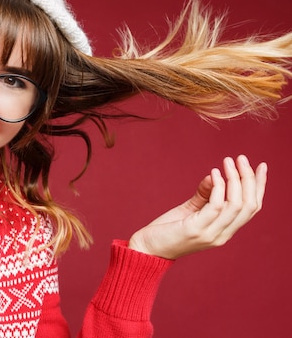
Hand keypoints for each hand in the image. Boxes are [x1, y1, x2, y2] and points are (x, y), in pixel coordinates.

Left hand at [128, 155, 265, 259]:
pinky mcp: (196, 230)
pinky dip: (219, 187)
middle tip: (241, 159)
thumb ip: (204, 195)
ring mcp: (210, 234)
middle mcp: (222, 235)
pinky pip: (216, 206)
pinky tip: (214, 173)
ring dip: (235, 179)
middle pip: (248, 205)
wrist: (148, 249)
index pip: (251, 208)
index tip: (261, 166)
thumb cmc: (168, 230)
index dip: (259, 187)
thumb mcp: (190, 210)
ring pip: (236, 204)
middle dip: (249, 179)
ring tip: (228, 162)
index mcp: (225, 230)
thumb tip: (216, 175)